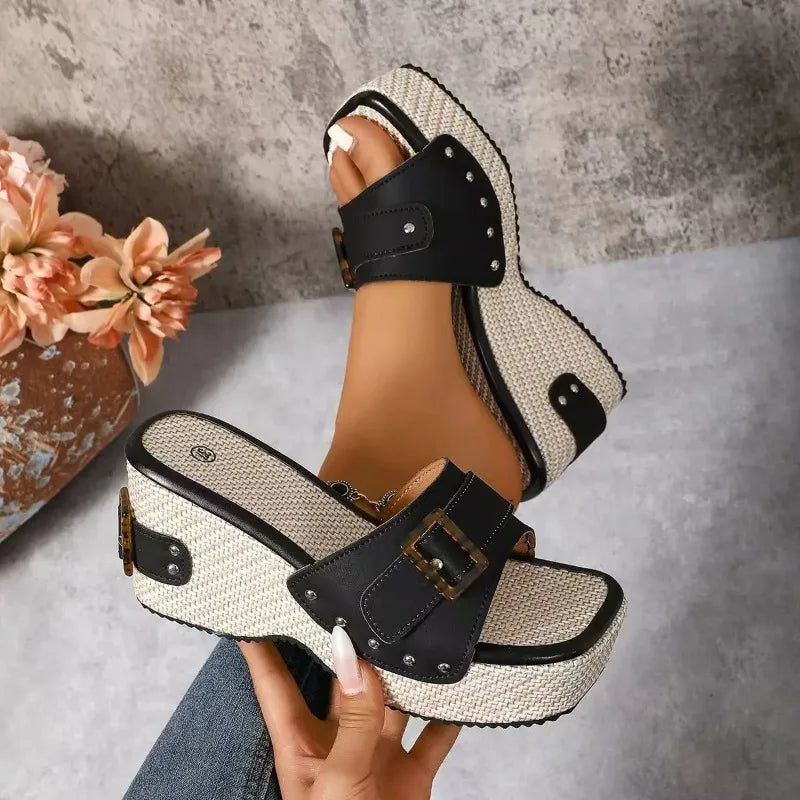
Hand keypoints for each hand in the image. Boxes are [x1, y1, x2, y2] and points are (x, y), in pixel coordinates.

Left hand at [240, 627, 459, 798]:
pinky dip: (449, 712)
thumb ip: (353, 721)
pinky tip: (460, 686)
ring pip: (392, 699)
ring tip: (415, 630)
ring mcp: (376, 756)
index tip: (255, 606)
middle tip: (357, 599)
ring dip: (405, 673)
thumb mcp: (340, 782)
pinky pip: (435, 733)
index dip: (261, 646)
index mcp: (301, 745)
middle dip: (349, 646)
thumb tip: (352, 656)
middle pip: (342, 681)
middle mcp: (339, 742)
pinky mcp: (412, 773)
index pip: (274, 684)